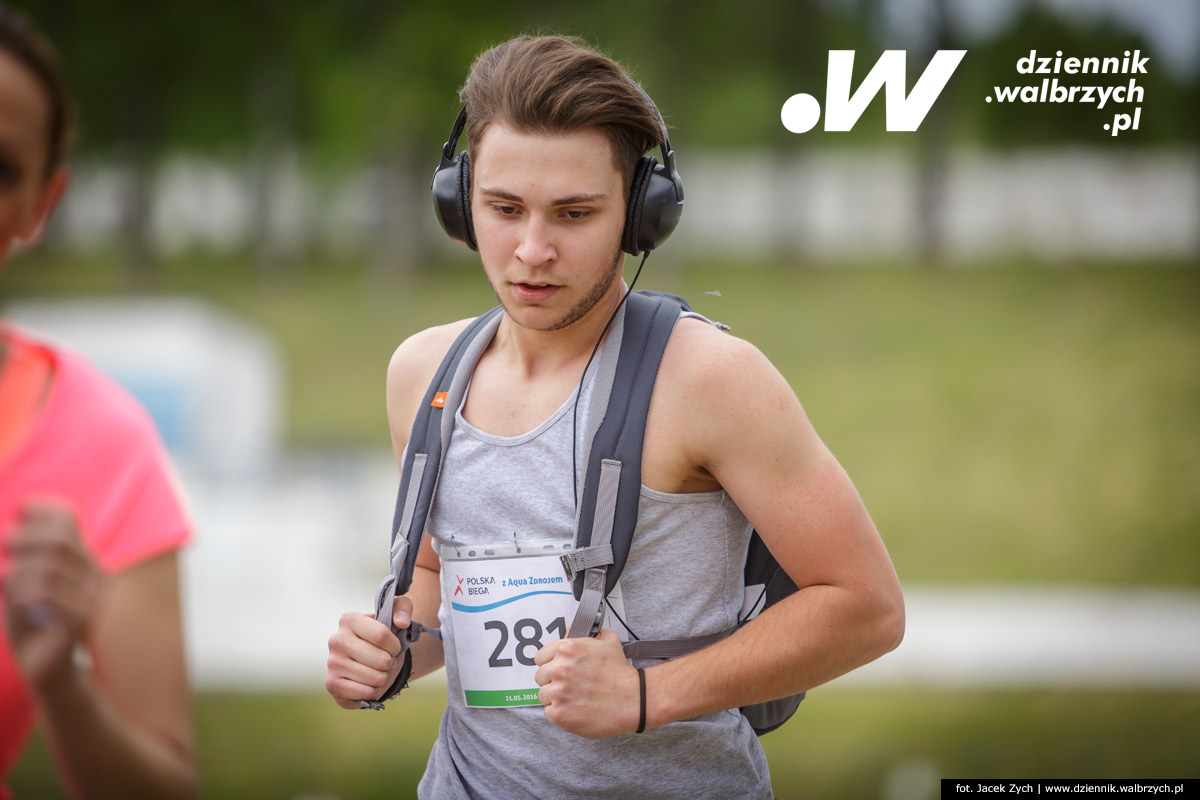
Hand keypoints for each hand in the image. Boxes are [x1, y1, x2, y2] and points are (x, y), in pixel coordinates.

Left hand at [2, 499, 102, 693]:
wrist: (50, 672)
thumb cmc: (33, 626)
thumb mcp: (23, 587)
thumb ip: (22, 561)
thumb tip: (8, 531)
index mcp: (82, 560)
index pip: (68, 521)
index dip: (42, 511)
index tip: (20, 511)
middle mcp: (94, 574)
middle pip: (60, 540)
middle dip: (25, 539)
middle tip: (4, 545)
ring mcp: (92, 597)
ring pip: (48, 570)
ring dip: (17, 576)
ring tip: (7, 586)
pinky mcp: (82, 620)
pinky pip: (47, 595)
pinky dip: (22, 596)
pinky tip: (17, 606)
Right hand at [325, 595, 409, 708]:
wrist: (371, 660)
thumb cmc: (384, 637)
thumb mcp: (396, 615)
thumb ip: (403, 608)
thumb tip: (402, 622)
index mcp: (349, 619)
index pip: (382, 635)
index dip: (395, 645)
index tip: (394, 646)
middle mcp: (336, 639)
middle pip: (381, 659)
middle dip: (390, 663)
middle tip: (385, 661)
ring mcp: (332, 662)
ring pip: (375, 678)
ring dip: (383, 678)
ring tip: (376, 670)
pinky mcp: (332, 684)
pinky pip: (365, 693)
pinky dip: (373, 691)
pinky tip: (367, 683)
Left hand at [533, 629, 640, 737]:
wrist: (632, 699)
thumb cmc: (620, 671)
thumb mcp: (607, 639)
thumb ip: (584, 633)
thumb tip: (570, 631)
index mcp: (567, 648)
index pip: (540, 657)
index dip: (550, 663)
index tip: (558, 669)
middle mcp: (559, 669)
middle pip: (540, 676)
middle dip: (553, 680)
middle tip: (569, 684)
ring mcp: (558, 692)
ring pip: (543, 695)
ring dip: (556, 697)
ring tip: (574, 697)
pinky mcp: (560, 713)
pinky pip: (549, 712)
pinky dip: (560, 712)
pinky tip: (575, 708)